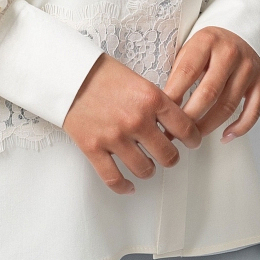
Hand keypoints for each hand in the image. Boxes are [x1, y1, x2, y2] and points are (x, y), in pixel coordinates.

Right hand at [63, 54, 202, 194]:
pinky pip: (114, 179)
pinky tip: (129, 186)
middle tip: (167, 154)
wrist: (66, 72)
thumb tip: (170, 123)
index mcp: (151, 98)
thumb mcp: (136, 79)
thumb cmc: (100, 72)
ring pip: (145, 170)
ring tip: (146, 164)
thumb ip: (154, 101)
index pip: (185, 128)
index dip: (193, 140)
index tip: (192, 143)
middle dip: (170, 157)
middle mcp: (137, 119)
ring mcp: (115, 136)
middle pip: (168, 155)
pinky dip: (124, 187)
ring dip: (148, 169)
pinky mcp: (94, 148)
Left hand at [162, 26, 259, 141]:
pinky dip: (240, 128)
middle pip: (208, 93)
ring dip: (209, 126)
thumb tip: (164, 106)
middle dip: (189, 118)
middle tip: (176, 132)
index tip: (162, 115)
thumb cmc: (209, 46)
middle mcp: (230, 53)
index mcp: (206, 41)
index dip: (173, 97)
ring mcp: (248, 68)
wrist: (241, 30)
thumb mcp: (190, 48)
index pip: (187, 73)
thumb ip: (179, 73)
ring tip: (193, 136)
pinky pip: (253, 111)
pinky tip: (225, 136)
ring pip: (228, 106)